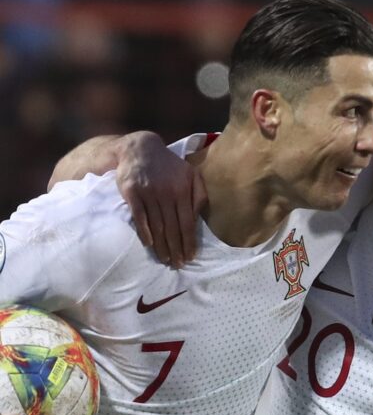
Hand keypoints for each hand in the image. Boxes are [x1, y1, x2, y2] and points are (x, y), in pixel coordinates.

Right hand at [115, 132, 206, 267]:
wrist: (140, 149)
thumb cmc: (169, 166)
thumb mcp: (190, 174)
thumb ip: (199, 194)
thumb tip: (198, 217)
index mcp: (182, 190)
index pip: (187, 222)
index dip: (189, 241)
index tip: (191, 256)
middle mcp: (166, 192)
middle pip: (173, 227)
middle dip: (176, 248)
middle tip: (178, 264)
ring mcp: (148, 193)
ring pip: (157, 225)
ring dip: (162, 246)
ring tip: (166, 260)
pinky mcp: (132, 192)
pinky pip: (139, 217)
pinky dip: (144, 232)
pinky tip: (150, 244)